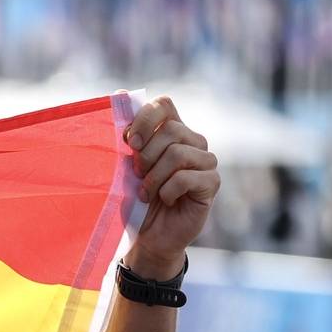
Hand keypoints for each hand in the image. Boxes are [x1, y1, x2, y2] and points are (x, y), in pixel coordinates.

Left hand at [125, 95, 219, 276]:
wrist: (148, 237)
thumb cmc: (134, 201)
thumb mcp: (124, 168)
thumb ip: (126, 137)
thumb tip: (119, 93)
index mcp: (170, 132)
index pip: (164, 104)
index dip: (145, 118)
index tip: (129, 141)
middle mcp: (192, 142)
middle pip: (171, 130)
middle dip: (146, 156)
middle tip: (138, 176)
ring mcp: (205, 162)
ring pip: (178, 153)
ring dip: (154, 177)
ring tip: (147, 193)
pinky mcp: (211, 183)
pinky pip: (186, 177)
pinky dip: (168, 191)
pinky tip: (166, 200)